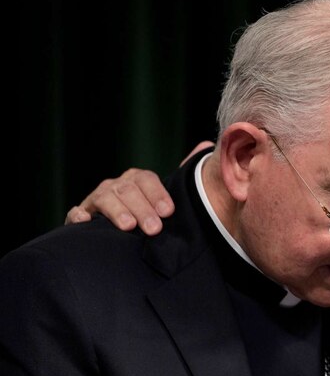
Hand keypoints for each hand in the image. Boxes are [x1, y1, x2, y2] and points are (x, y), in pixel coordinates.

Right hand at [64, 141, 212, 234]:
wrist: (120, 231)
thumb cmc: (148, 213)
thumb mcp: (166, 196)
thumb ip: (184, 175)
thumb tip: (206, 144)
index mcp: (137, 180)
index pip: (146, 180)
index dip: (157, 194)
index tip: (168, 211)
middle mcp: (116, 186)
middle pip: (127, 190)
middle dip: (142, 209)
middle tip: (154, 229)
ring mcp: (96, 199)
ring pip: (104, 199)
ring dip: (117, 211)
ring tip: (128, 226)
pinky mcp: (81, 215)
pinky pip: (76, 212)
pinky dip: (79, 215)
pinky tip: (86, 221)